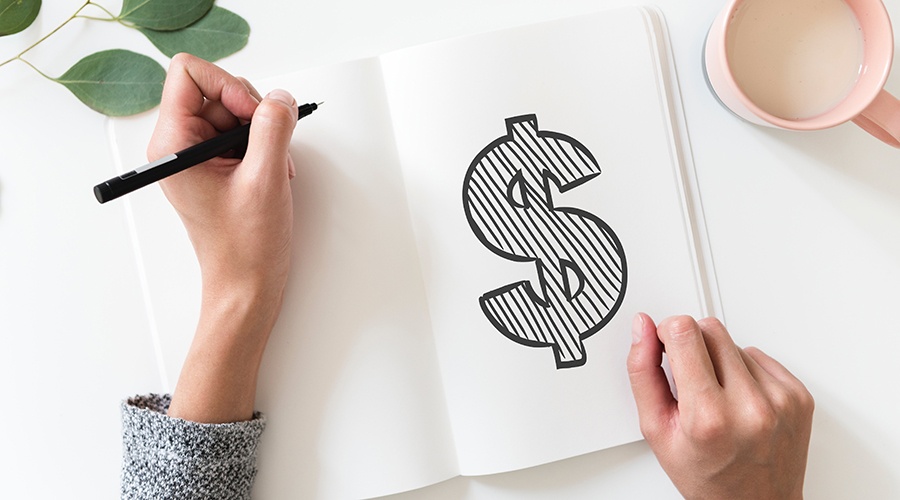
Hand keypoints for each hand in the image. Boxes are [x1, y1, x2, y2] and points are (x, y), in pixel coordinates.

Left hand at [148, 52, 297, 298]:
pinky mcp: (215, 165)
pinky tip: (272, 173)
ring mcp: (197, 155)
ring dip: (263, 132)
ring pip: (235, 110)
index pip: (189, 73)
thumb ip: (273, 128)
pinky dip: (264, 145)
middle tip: (268, 146)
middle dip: (252, 111)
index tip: (252, 113)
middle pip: (217, 89)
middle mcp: (179, 145)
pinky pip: (242, 133)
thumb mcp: (265, 179)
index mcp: (173, 144)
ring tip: (273, 167)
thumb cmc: (244, 246)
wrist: (246, 285)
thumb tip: (281, 98)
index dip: (228, 84)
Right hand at [627, 314, 813, 498]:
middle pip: (710, 329)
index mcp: (708, 417)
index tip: (664, 347)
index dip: (667, 333)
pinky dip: (745, 371)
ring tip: (717, 397)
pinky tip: (739, 399)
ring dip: (720, 361)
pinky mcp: (798, 396)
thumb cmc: (707, 476)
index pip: (684, 332)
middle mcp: (749, 406)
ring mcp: (780, 400)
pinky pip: (760, 357)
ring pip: (735, 342)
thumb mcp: (657, 430)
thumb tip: (643, 329)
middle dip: (692, 345)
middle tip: (690, 380)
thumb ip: (643, 373)